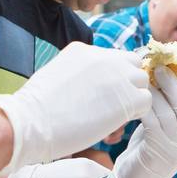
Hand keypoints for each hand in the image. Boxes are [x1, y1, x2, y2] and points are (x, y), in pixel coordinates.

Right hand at [0, 43, 150, 173]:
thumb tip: (87, 90)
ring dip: (130, 100)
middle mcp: (103, 57)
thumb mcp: (55, 77)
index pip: (112, 58)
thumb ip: (77, 76)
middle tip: (112, 107)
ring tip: (111, 120)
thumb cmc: (34, 111)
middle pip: (132, 65)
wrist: (30, 122)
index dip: (112, 78)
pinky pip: (146, 102)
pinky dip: (135, 115)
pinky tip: (115, 126)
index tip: (102, 96)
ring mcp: (118, 75)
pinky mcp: (129, 96)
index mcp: (83, 50)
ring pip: (141, 83)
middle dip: (126, 85)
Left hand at [106, 64, 176, 177]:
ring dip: (154, 94)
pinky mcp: (159, 152)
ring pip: (166, 113)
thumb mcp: (169, 126)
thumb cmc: (153, 145)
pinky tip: (137, 101)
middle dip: (172, 84)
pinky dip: (144, 109)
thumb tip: (167, 72)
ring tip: (144, 82)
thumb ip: (172, 106)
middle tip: (159, 69)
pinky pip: (152, 123)